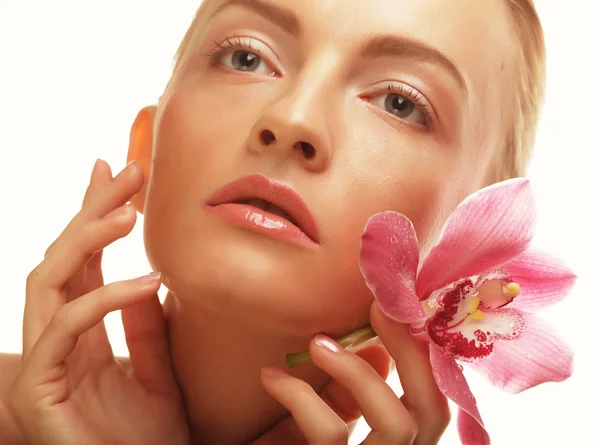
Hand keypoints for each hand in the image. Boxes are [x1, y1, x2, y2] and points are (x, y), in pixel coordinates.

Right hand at [7, 160, 188, 444]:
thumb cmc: (143, 440)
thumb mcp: (158, 373)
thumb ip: (147, 329)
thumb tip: (150, 278)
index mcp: (83, 332)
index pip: (82, 262)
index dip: (92, 214)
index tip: (113, 171)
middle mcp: (58, 339)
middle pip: (63, 257)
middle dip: (92, 209)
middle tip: (128, 170)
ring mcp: (43, 362)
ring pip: (49, 280)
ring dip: (87, 240)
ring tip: (129, 211)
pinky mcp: (39, 388)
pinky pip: (66, 328)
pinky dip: (104, 298)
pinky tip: (147, 281)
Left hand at [254, 302, 449, 444]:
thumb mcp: (323, 418)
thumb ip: (351, 391)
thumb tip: (378, 347)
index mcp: (394, 443)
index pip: (432, 403)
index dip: (423, 355)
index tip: (393, 308)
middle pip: (433, 412)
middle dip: (411, 353)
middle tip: (376, 310)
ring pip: (399, 426)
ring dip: (357, 371)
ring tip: (315, 344)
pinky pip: (330, 434)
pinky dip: (299, 396)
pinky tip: (270, 376)